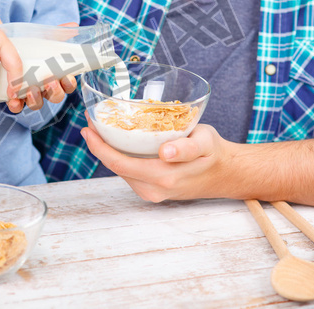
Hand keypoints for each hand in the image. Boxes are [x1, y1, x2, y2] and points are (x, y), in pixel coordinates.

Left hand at [3, 21, 79, 112]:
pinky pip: (18, 107)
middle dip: (55, 91)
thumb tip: (74, 25)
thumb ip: (59, 34)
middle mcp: (45, 88)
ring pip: (37, 103)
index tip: (67, 77)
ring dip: (36, 99)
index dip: (69, 83)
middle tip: (49, 81)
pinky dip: (17, 105)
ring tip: (31, 90)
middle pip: (55, 96)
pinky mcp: (15, 98)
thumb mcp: (45, 40)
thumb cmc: (31, 49)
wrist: (5, 51)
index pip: (68, 84)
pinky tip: (14, 99)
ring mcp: (30, 95)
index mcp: (56, 76)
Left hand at [82, 117, 225, 201]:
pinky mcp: (152, 191)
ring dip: (108, 150)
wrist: (225, 174)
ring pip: (120, 170)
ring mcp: (151, 193)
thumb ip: (187, 148)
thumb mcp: (205, 143)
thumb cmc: (214, 154)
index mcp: (162, 178)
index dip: (99, 145)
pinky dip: (120, 156)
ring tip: (100, 127)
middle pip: (114, 166)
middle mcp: (153, 190)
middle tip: (91, 120)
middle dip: (99, 144)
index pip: (118, 162)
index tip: (88, 126)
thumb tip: (165, 152)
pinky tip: (117, 141)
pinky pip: (129, 172)